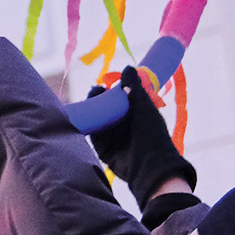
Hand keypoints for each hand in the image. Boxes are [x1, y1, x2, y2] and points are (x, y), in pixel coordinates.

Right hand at [90, 65, 195, 207]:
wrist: (150, 167)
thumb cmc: (152, 135)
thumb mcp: (144, 107)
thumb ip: (134, 87)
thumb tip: (128, 67)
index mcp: (136, 114)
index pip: (119, 98)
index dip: (110, 91)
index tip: (104, 85)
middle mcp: (124, 125)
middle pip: (105, 108)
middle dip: (97, 99)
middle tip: (94, 92)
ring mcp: (114, 138)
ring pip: (97, 120)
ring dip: (92, 111)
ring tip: (88, 103)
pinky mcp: (104, 150)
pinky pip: (92, 135)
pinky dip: (87, 127)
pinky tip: (82, 117)